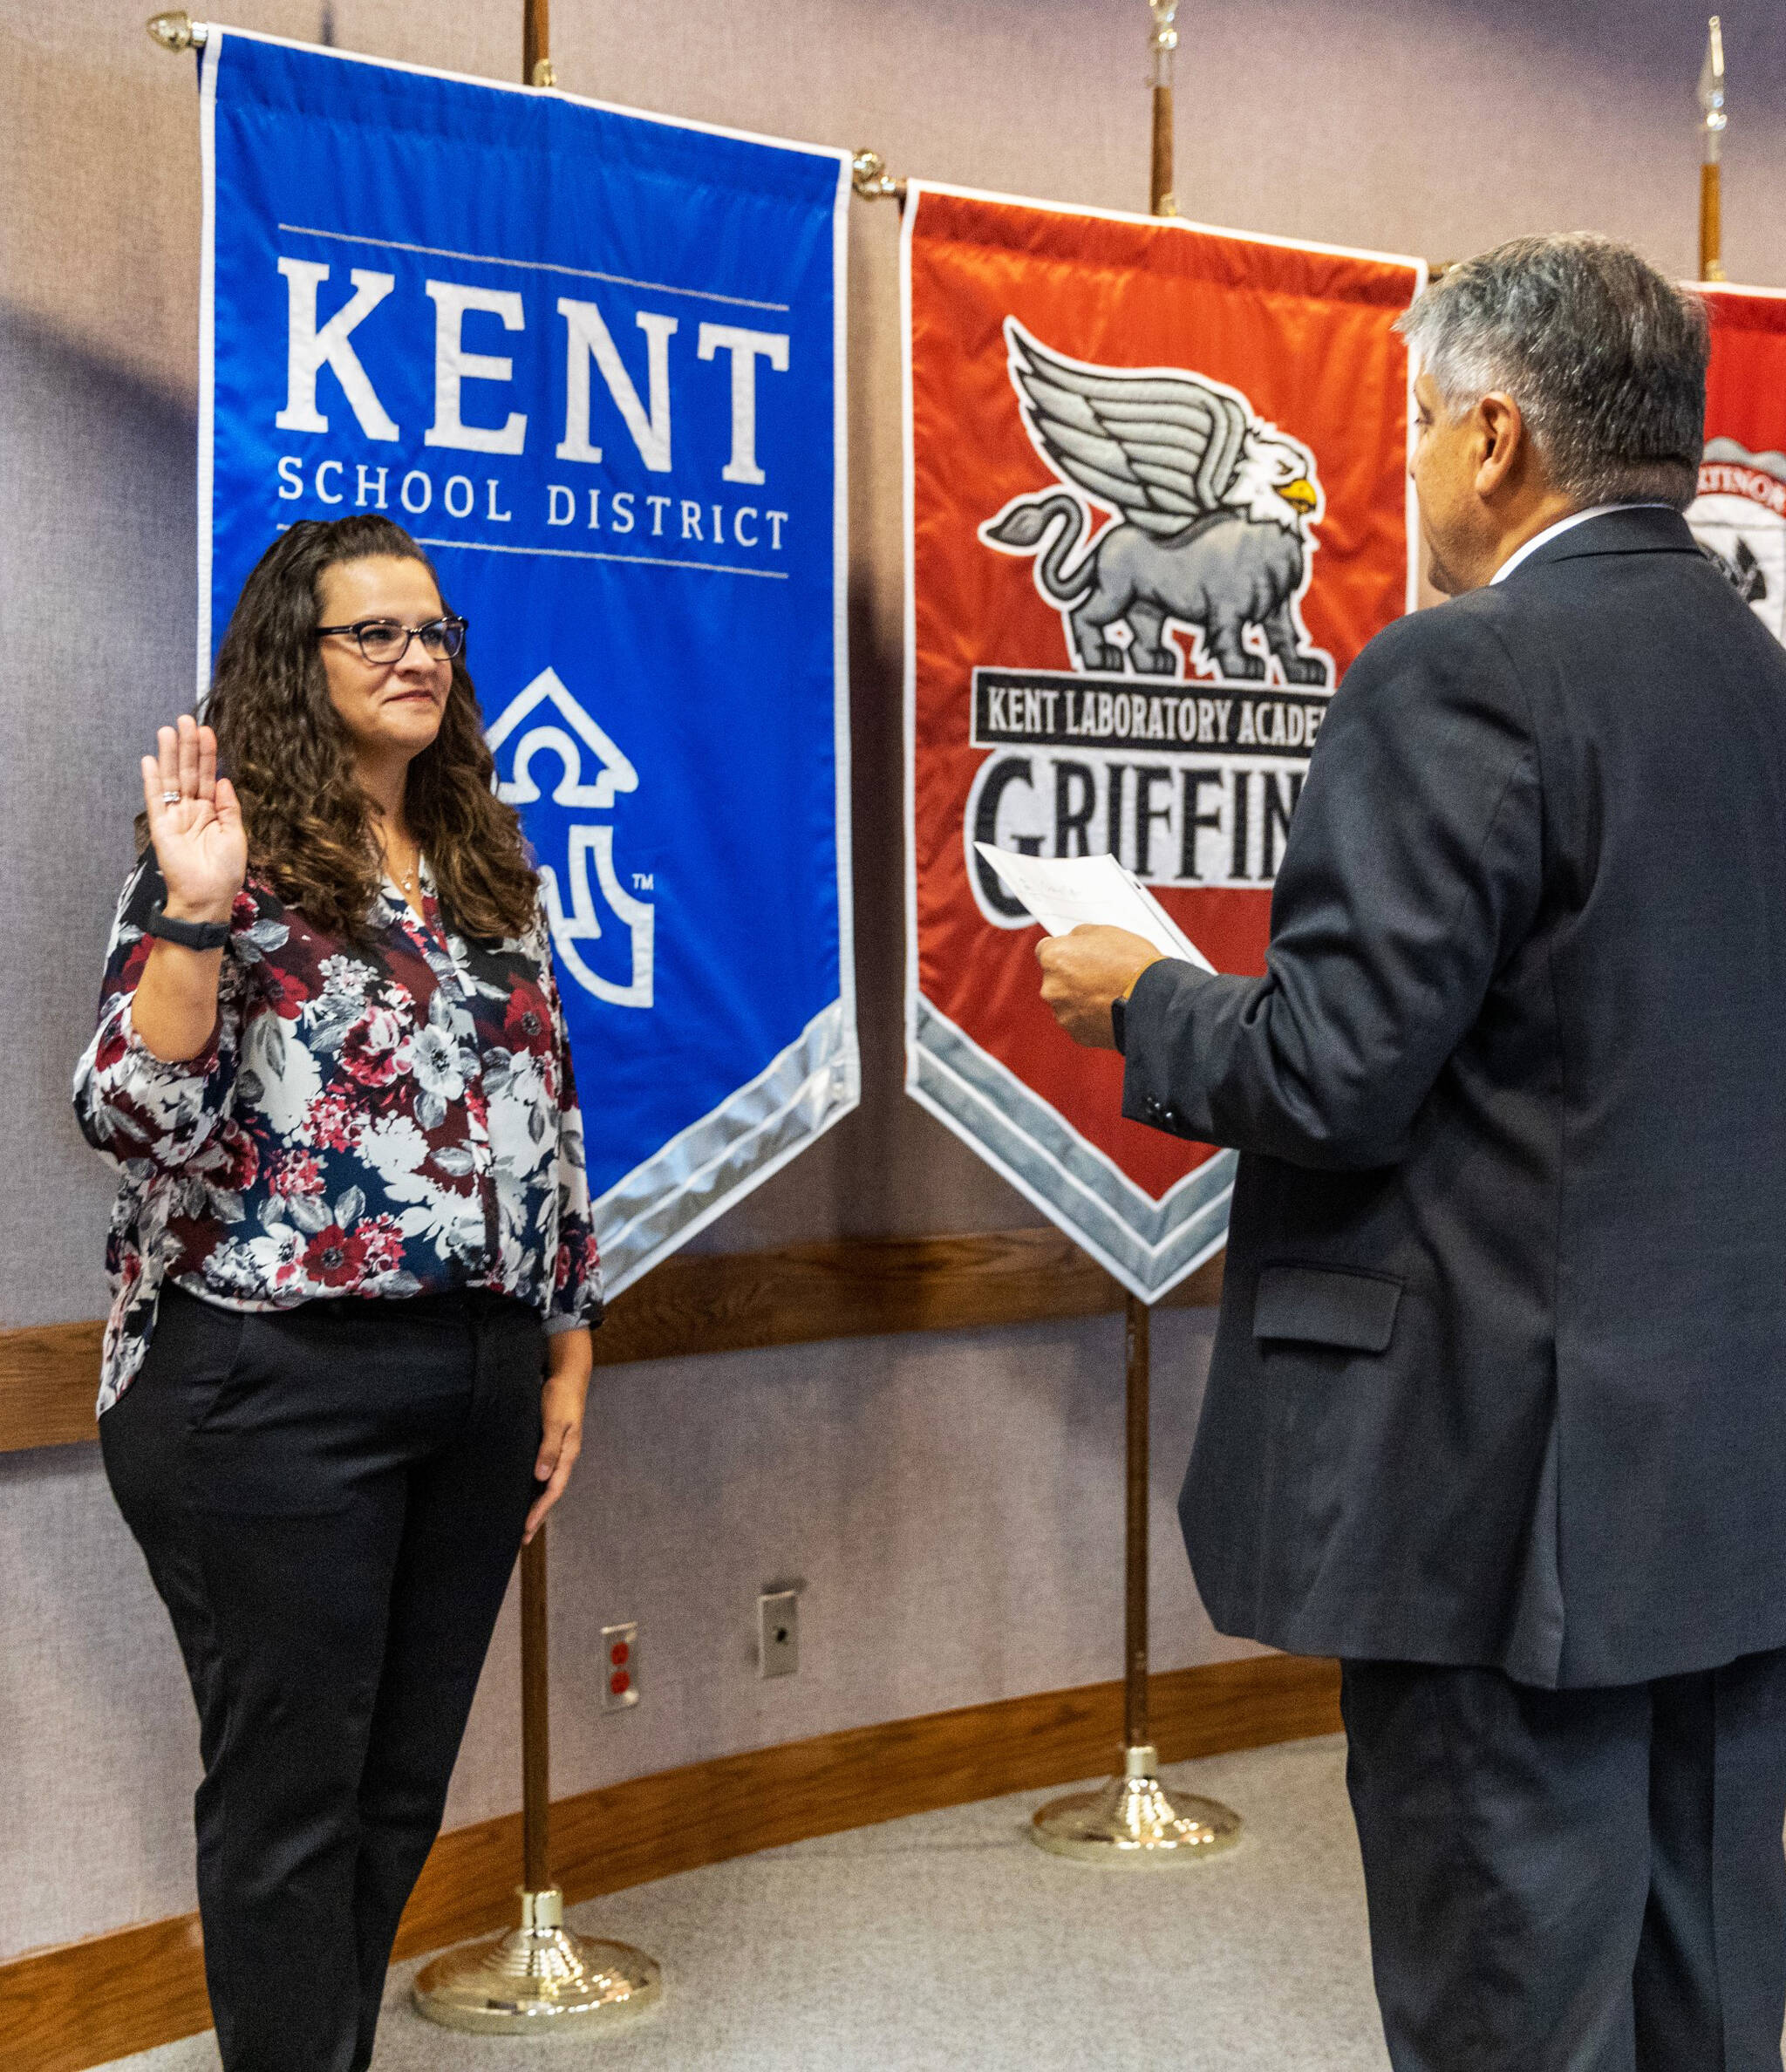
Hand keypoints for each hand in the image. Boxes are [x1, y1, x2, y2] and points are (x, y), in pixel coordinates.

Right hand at [140, 715, 246, 923]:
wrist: (208, 897)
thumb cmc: (225, 871)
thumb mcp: (236, 835)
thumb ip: (229, 807)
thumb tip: (222, 779)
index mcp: (212, 811)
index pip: (207, 775)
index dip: (207, 754)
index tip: (207, 730)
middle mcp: (192, 810)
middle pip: (187, 772)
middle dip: (187, 746)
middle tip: (186, 719)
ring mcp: (175, 816)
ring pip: (171, 780)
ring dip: (168, 755)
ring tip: (168, 730)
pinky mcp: (160, 826)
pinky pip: (155, 800)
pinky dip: (152, 780)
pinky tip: (150, 760)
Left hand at [525, 1327, 590, 1542]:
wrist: (568, 1376)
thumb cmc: (560, 1396)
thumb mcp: (555, 1421)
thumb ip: (549, 1448)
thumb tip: (541, 1477)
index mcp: (568, 1454)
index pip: (553, 1490)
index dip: (539, 1511)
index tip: (525, 1528)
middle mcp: (564, 1457)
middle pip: (550, 1493)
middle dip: (537, 1516)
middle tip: (521, 1538)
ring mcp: (558, 1452)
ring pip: (546, 1485)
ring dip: (535, 1504)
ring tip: (522, 1524)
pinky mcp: (549, 1445)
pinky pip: (541, 1473)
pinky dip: (533, 1487)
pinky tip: (523, 1493)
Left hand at [1036, 926, 1161, 1047]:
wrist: (1153, 1002)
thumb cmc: (1133, 965)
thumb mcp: (1105, 932)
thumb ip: (1079, 937)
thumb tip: (1073, 941)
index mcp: (1054, 958)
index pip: (1045, 950)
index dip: (1064, 951)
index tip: (1075, 954)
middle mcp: (1051, 988)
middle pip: (1055, 979)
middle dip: (1072, 976)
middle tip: (1100, 974)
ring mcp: (1063, 1014)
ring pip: (1067, 1002)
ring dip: (1081, 998)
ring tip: (1109, 993)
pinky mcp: (1078, 1034)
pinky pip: (1080, 1021)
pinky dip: (1091, 1017)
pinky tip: (1110, 1009)